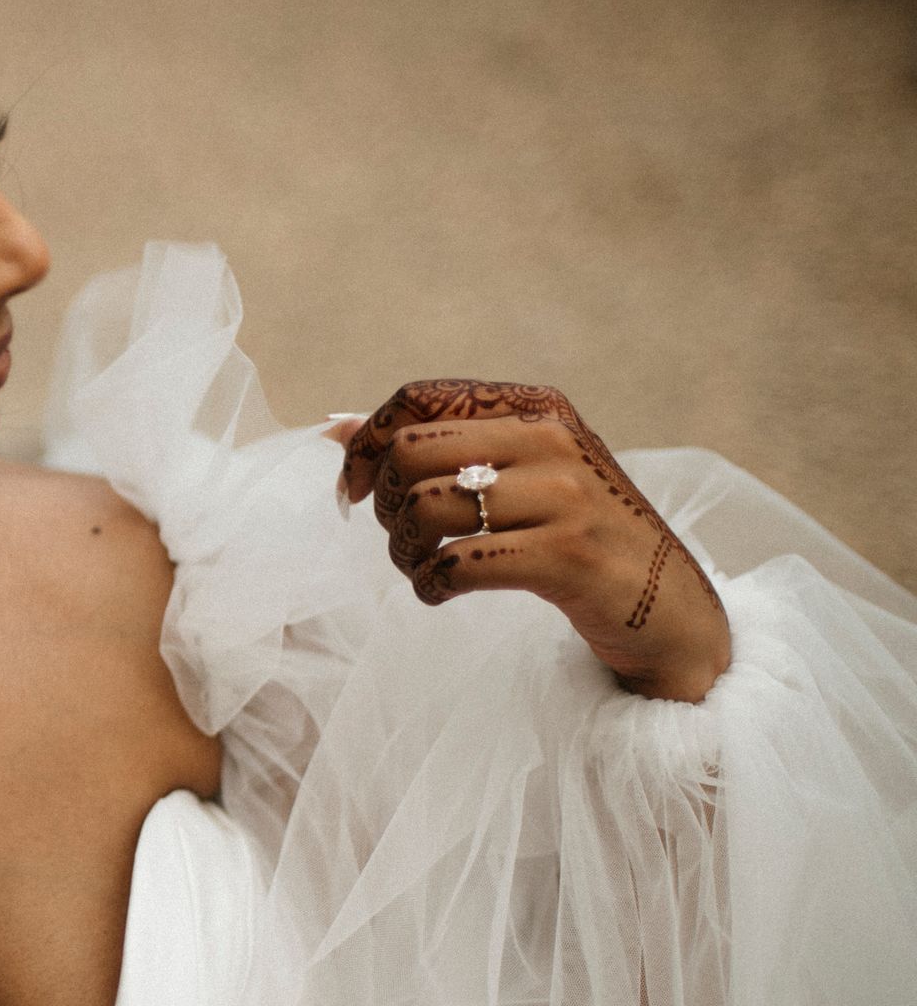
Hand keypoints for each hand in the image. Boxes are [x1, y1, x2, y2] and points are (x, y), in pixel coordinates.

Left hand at [337, 381, 730, 701]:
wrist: (670, 608)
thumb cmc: (577, 536)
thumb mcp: (521, 475)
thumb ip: (441, 445)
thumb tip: (336, 428)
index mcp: (537, 408)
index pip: (419, 398)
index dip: (366, 442)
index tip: (353, 489)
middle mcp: (552, 440)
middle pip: (411, 453)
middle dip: (386, 504)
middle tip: (403, 538)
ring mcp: (565, 497)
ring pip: (428, 508)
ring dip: (405, 552)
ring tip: (423, 569)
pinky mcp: (569, 556)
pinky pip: (460, 563)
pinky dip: (431, 585)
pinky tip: (440, 593)